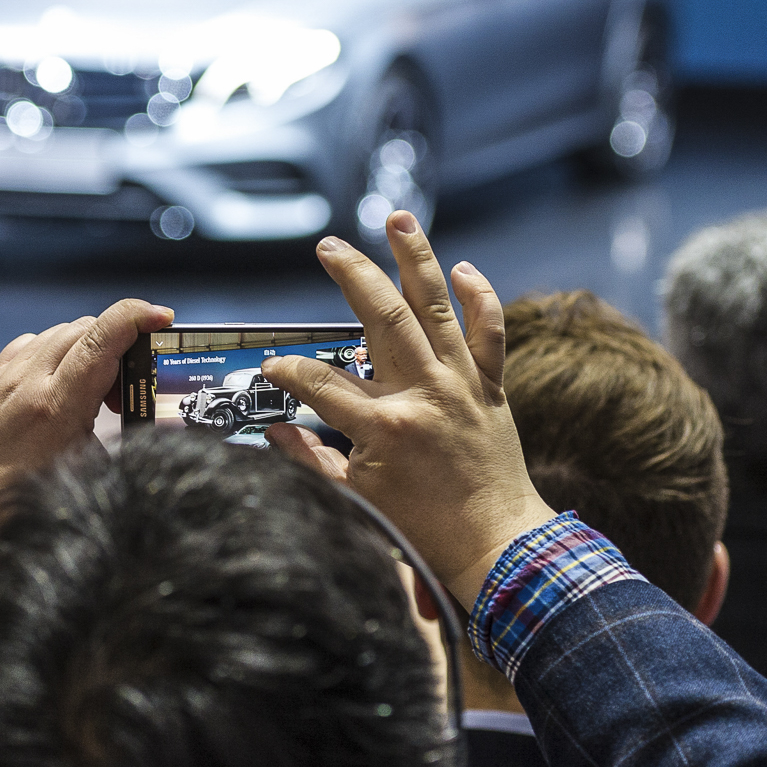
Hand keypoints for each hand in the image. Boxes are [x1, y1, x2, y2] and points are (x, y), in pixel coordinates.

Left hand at [0, 299, 172, 542]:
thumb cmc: (26, 499)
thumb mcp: (85, 471)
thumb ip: (118, 438)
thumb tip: (155, 417)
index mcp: (53, 406)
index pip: (100, 340)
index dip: (135, 318)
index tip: (161, 317)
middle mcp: (26, 380)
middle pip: (87, 329)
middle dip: (119, 344)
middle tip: (128, 387)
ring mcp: (6, 374)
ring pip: (63, 331)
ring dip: (91, 347)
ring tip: (97, 392)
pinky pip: (37, 342)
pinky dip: (61, 351)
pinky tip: (65, 381)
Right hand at [259, 212, 556, 608]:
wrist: (497, 546)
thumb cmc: (422, 530)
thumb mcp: (354, 500)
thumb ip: (308, 461)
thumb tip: (272, 431)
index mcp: (384, 426)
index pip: (320, 381)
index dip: (287, 370)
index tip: (268, 366)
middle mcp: (424, 394)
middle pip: (383, 317)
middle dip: (352, 275)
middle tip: (328, 247)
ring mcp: (462, 386)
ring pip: (436, 308)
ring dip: (416, 259)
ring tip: (397, 219)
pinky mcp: (491, 388)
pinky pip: (490, 333)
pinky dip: (480, 298)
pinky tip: (462, 269)